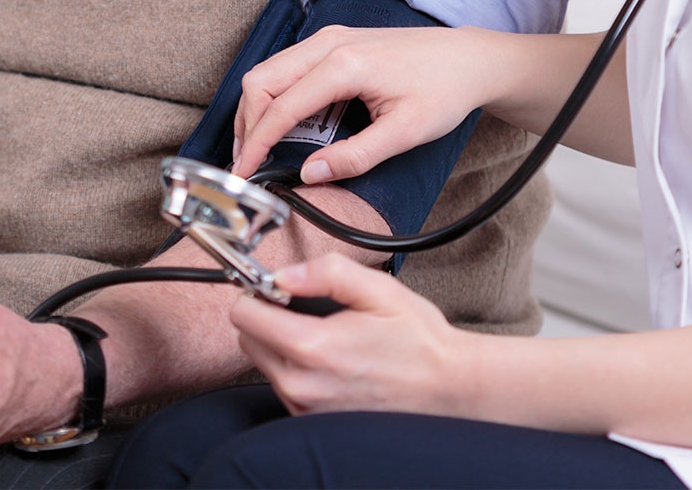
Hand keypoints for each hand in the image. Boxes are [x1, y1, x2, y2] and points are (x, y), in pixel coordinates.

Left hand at [229, 253, 469, 416]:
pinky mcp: (311, 419)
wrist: (447, 388)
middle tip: (303, 307)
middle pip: (248, 339)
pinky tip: (330, 359)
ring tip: (325, 334)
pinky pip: (283, 385)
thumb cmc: (419, 343)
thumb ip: (327, 273)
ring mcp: (305, 406)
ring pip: (264, 363)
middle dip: (268, 317)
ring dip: (281, 343)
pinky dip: (295, 368)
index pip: (244, 315)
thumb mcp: (379, 290)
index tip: (279, 288)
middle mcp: (301, 383)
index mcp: (312, 347)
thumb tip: (287, 273)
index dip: (258, 292)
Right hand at [232, 24, 511, 181]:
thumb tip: (310, 174)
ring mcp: (330, 38)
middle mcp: (329, 44)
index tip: (243, 172)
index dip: (256, 143)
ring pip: (269, 70)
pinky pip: (287, 65)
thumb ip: (355, 156)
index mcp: (345, 65)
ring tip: (258, 147)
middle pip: (261, 80)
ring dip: (256, 108)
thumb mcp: (405, 133)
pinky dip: (274, 95)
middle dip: (246, 124)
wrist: (470, 59)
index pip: (281, 107)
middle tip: (246, 161)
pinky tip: (283, 123)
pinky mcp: (335, 41)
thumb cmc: (444, 90)